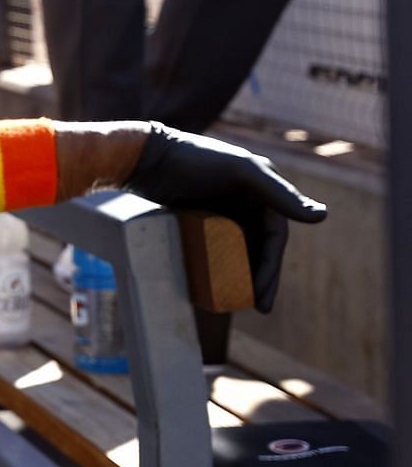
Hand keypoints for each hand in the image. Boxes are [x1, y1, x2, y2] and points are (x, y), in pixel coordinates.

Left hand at [123, 123, 327, 312]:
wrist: (144, 158)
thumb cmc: (193, 160)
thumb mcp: (239, 172)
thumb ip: (278, 193)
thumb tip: (322, 217)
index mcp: (263, 189)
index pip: (275, 237)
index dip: (272, 268)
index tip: (263, 296)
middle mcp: (246, 200)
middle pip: (258, 246)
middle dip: (261, 278)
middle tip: (259, 308)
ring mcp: (221, 209)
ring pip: (239, 248)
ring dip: (241, 274)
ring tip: (239, 302)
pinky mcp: (198, 215)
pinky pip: (215, 246)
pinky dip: (218, 264)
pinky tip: (214, 284)